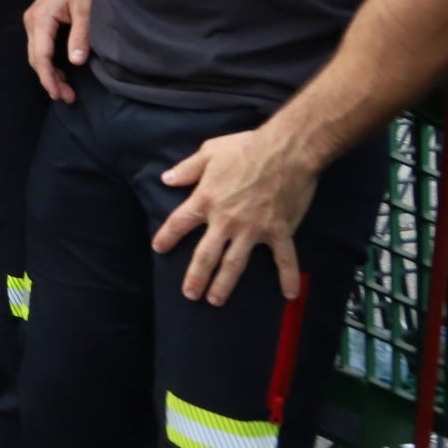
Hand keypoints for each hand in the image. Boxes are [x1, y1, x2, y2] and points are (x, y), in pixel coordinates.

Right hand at [25, 0, 95, 104]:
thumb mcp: (86, 9)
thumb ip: (81, 35)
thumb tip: (76, 61)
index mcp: (40, 18)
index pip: (40, 55)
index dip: (48, 77)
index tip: (59, 94)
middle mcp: (31, 21)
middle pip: (34, 58)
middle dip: (48, 79)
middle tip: (67, 97)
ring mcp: (33, 20)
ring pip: (35, 54)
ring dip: (48, 72)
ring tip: (65, 89)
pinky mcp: (40, 21)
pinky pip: (40, 47)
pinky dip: (48, 62)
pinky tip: (61, 72)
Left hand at [154, 127, 318, 304]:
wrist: (286, 151)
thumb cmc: (246, 147)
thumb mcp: (209, 151)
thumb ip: (187, 169)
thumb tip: (166, 179)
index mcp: (206, 199)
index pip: (179, 222)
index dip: (167, 236)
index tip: (158, 249)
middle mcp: (226, 220)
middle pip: (205, 254)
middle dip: (195, 276)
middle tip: (190, 294)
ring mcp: (253, 229)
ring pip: (235, 263)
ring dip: (224, 284)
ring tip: (215, 300)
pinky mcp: (279, 231)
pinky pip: (284, 259)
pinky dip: (288, 277)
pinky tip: (289, 295)